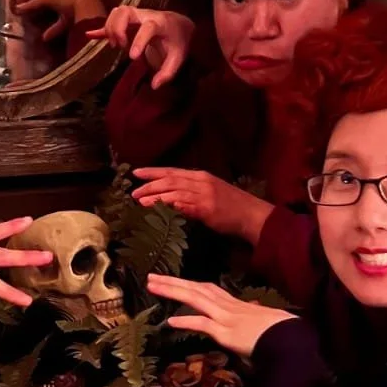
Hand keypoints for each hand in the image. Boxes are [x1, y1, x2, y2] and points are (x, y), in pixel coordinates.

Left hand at [13, 0, 105, 42]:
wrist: (88, 5)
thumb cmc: (79, 11)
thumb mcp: (63, 21)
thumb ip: (54, 29)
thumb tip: (45, 38)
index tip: (18, 5)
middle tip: (17, 5)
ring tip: (19, 6)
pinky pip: (33, 1)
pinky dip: (26, 6)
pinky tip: (19, 10)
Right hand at [87, 6, 194, 89]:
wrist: (179, 24)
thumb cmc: (178, 41)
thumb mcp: (178, 58)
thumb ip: (168, 72)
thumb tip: (154, 86)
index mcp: (160, 23)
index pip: (148, 27)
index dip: (139, 40)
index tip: (132, 57)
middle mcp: (145, 15)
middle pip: (126, 11)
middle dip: (118, 29)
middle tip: (121, 47)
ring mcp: (135, 16)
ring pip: (117, 12)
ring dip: (111, 27)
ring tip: (116, 46)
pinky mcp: (128, 21)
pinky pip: (112, 20)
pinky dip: (101, 28)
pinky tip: (89, 35)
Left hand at [132, 168, 274, 245]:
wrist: (253, 215)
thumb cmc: (233, 207)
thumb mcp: (212, 193)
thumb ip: (193, 193)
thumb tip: (173, 198)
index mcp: (201, 176)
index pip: (172, 171)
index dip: (153, 171)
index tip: (136, 173)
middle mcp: (200, 181)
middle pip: (170, 179)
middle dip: (149, 184)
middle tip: (133, 191)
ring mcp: (203, 194)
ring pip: (173, 190)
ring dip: (155, 195)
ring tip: (139, 201)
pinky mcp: (206, 208)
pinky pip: (183, 205)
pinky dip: (169, 205)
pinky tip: (158, 208)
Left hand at [147, 274, 296, 358]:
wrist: (291, 339)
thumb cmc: (282, 330)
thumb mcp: (266, 318)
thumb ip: (256, 312)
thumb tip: (255, 306)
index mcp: (237, 304)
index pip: (209, 290)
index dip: (190, 284)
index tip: (175, 280)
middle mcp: (228, 306)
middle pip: (197, 289)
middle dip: (173, 282)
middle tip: (152, 277)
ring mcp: (226, 318)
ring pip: (195, 299)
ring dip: (172, 292)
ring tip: (152, 286)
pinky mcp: (226, 332)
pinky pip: (203, 324)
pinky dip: (186, 322)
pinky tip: (170, 322)